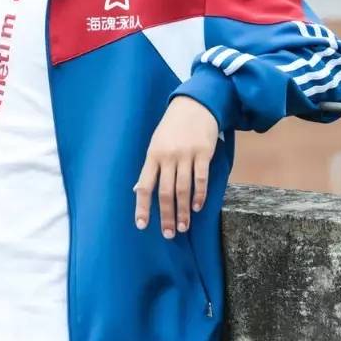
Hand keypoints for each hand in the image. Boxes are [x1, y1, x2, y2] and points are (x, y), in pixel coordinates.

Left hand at [133, 96, 219, 237]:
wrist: (194, 105)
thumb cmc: (172, 128)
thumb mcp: (156, 144)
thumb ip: (150, 167)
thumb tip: (137, 190)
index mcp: (152, 156)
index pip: (144, 185)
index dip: (142, 207)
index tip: (142, 225)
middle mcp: (167, 157)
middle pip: (165, 192)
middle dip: (166, 215)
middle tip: (169, 234)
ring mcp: (185, 155)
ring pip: (183, 189)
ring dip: (183, 211)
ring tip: (183, 226)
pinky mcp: (203, 153)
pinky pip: (200, 178)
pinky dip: (199, 195)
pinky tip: (198, 207)